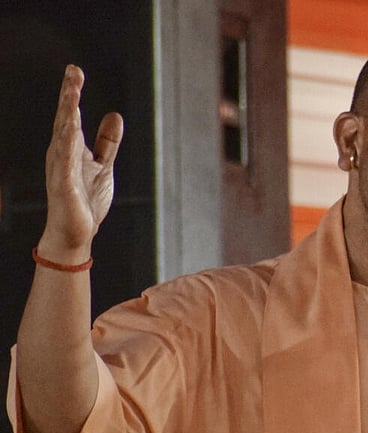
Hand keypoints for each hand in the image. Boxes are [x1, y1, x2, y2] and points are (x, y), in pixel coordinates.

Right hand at [38, 65, 122, 263]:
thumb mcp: (103, 165)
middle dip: (69, 95)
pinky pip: (64, 162)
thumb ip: (107, 141)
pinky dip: (67, 145)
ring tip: (72, 93)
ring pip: (63, 135)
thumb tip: (114, 115)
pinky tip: (70, 129)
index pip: (71, 115)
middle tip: (74, 72)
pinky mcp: (63, 185)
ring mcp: (61, 168)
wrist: (76, 233)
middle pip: (66, 119)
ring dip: (68, 114)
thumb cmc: (85, 200)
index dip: (73, 93)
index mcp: (70, 147)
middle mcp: (62, 153)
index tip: (75, 71)